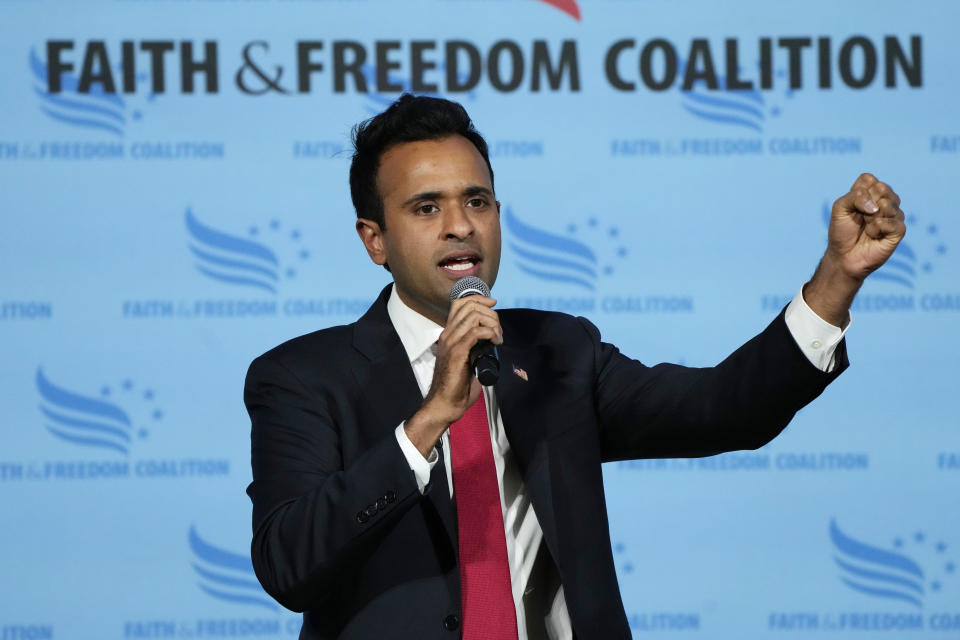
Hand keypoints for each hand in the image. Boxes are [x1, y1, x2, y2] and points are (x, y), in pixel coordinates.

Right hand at [404, 296, 502, 457]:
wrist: (445, 403)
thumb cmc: (457, 386)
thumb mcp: (467, 359)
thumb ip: (475, 347)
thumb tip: (492, 339)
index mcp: (449, 334)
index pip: (460, 303)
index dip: (478, 298)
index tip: (493, 304)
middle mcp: (448, 334)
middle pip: (469, 305)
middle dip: (490, 312)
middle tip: (498, 329)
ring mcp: (451, 342)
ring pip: (474, 315)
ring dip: (492, 323)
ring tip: (498, 337)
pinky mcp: (457, 352)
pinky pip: (476, 332)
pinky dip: (490, 333)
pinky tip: (496, 342)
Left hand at [804, 174, 905, 325]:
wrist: (843, 255)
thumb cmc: (841, 231)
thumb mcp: (839, 208)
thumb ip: (855, 197)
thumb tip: (877, 205)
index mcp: (871, 192)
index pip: (869, 179)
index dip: (858, 192)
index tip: (851, 206)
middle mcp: (885, 200)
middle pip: (882, 188)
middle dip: (864, 205)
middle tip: (860, 218)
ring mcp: (894, 214)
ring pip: (888, 204)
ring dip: (870, 217)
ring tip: (866, 227)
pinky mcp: (899, 230)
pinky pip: (892, 221)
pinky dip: (877, 228)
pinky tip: (873, 235)